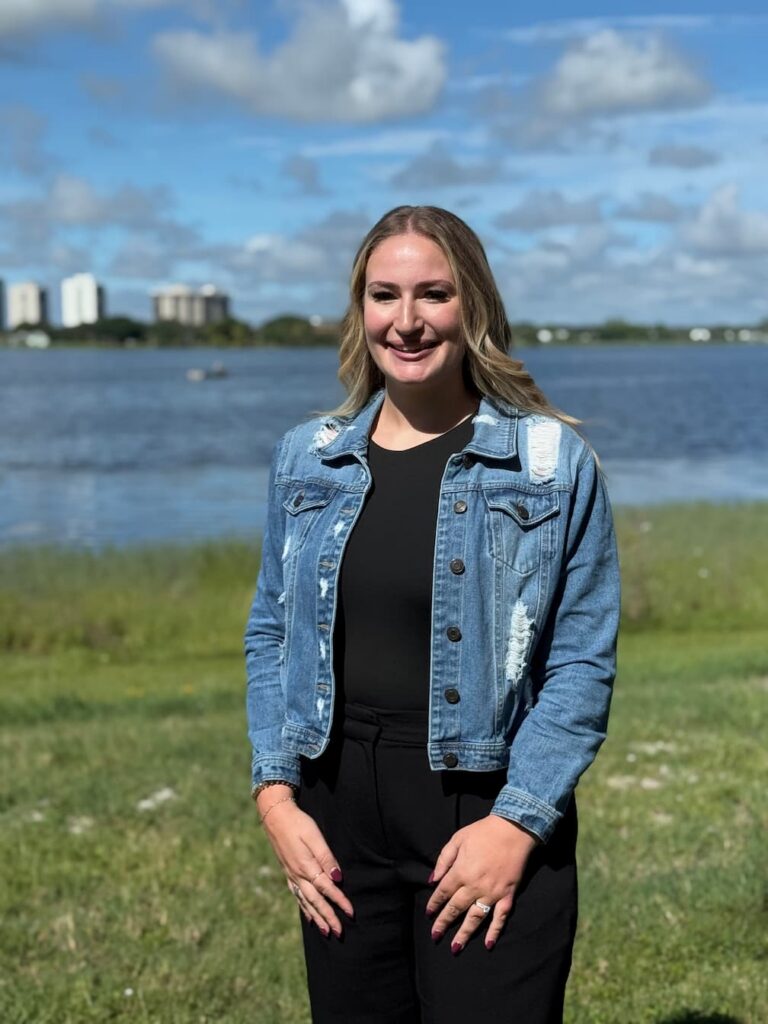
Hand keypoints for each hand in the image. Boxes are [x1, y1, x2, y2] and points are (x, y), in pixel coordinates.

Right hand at [257, 789, 353, 937]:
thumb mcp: (314, 837)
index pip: (327, 889)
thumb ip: (326, 858)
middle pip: (316, 901)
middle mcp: (298, 875)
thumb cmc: (298, 823)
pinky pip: (297, 895)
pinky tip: (309, 914)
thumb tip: (337, 879)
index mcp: (306, 867)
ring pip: (306, 902)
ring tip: (326, 931)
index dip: (340, 902)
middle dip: (328, 917)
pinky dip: (304, 908)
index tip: (351, 913)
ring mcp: (291, 875)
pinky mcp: (287, 871)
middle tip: (339, 933)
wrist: (275, 816)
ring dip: (317, 917)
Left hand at [426, 814, 538, 952]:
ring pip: (475, 918)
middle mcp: (474, 885)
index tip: (429, 914)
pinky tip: (488, 944)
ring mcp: (492, 892)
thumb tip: (432, 880)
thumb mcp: (458, 839)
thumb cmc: (483, 832)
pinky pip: (500, 917)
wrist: (513, 829)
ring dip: (465, 934)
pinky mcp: (508, 895)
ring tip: (455, 948)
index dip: (435, 904)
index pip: (443, 893)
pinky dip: (495, 931)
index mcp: (461, 871)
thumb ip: (444, 860)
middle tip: (435, 936)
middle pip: (456, 908)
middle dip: (444, 923)